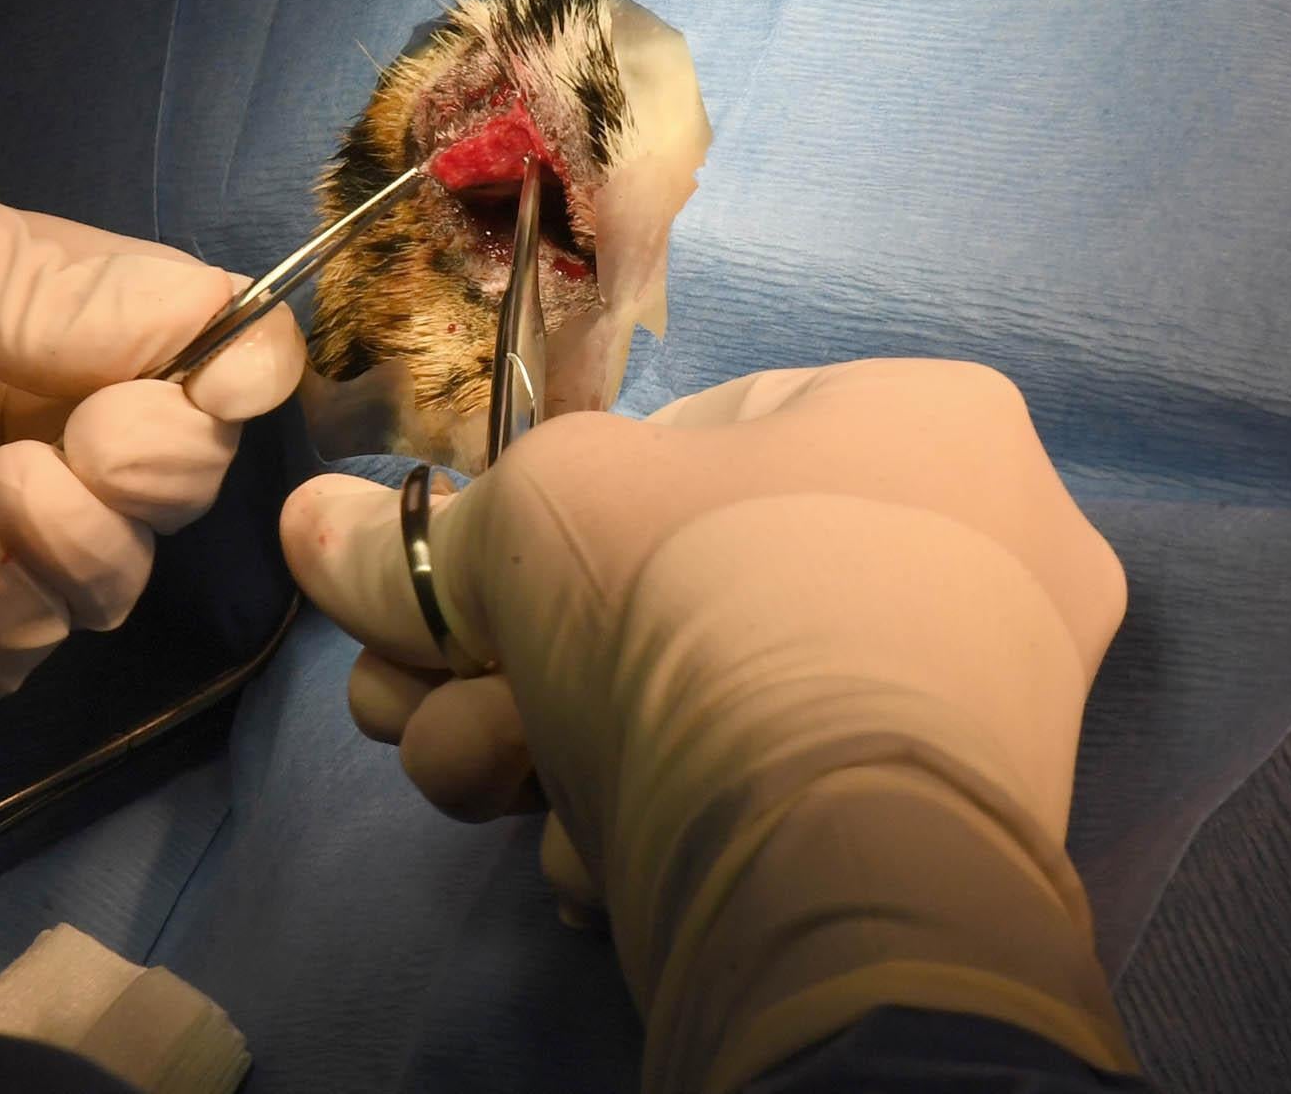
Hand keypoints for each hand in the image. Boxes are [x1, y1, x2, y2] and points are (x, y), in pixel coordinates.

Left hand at [0, 88, 302, 824]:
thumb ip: (29, 257)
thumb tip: (201, 318)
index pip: (164, 336)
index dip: (227, 355)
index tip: (236, 371)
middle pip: (165, 466)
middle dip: (162, 453)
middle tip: (88, 440)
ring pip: (109, 574)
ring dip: (86, 533)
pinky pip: (14, 658)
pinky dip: (9, 603)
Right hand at [280, 359, 1138, 1093]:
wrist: (830, 868)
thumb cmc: (700, 607)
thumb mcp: (525, 524)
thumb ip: (416, 538)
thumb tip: (310, 529)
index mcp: (926, 422)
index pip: (690, 439)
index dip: (545, 513)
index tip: (447, 589)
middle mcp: (981, 551)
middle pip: (681, 587)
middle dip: (506, 656)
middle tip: (406, 701)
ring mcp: (976, 707)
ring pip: (710, 704)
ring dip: (545, 744)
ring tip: (465, 776)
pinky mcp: (943, 841)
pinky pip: (771, 798)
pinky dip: (660, 822)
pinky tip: (587, 862)